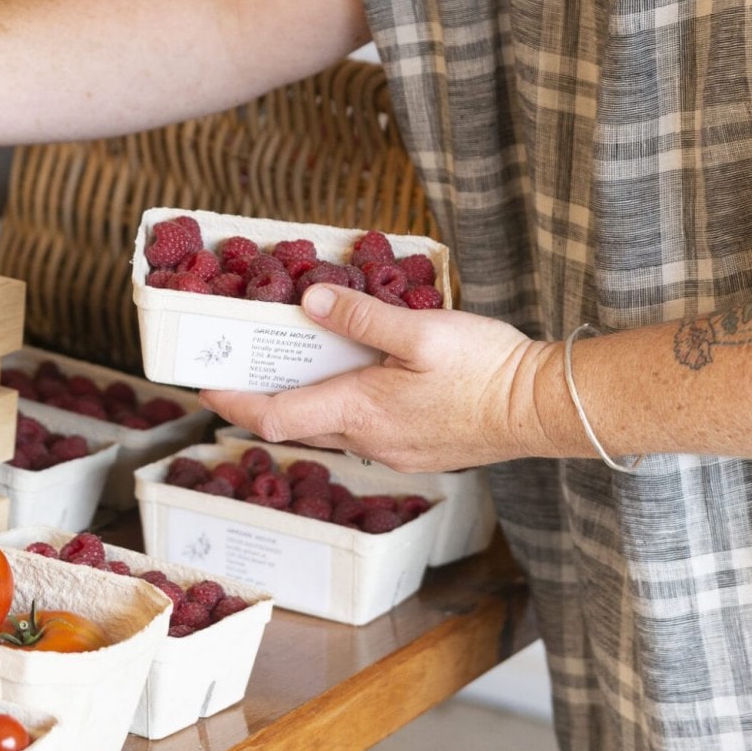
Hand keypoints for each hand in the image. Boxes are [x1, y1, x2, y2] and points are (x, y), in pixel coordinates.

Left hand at [201, 283, 560, 472]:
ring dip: (304, 402)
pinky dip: (342, 407)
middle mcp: (370, 439)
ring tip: (292, 366)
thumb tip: (309, 300)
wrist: (547, 408)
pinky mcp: (419, 449)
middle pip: (296, 425)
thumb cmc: (488, 369)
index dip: (232, 401)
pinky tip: (355, 379)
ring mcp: (396, 450)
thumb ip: (361, 317)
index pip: (275, 415)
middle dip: (261, 400)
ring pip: (331, 428)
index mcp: (359, 410)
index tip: (203, 385)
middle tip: (238, 371)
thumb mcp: (421, 331)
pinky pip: (363, 430)